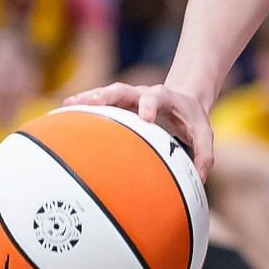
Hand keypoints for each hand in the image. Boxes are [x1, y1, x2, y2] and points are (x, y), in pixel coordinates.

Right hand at [64, 82, 215, 177]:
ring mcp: (129, 96)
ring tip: (68, 105)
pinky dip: (83, 105)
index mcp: (166, 98)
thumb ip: (204, 154)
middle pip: (124, 89)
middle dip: (108, 95)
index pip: (158, 97)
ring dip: (88, 98)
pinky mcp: (118, 102)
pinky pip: (100, 101)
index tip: (146, 117)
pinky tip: (63, 111)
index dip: (151, 105)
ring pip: (107, 93)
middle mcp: (144, 93)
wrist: (184, 100)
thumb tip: (199, 179)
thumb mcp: (204, 133)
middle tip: (92, 103)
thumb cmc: (192, 119)